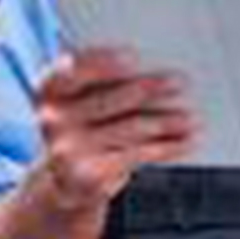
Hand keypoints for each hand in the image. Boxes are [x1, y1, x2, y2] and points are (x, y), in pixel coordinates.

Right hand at [33, 47, 197, 213]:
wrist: (64, 181)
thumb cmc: (81, 128)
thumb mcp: (79, 100)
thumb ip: (100, 80)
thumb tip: (151, 70)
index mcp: (49, 91)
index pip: (73, 70)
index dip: (103, 63)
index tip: (132, 57)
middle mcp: (53, 119)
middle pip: (112, 98)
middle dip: (151, 88)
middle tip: (180, 81)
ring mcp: (70, 148)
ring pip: (132, 127)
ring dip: (167, 120)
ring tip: (190, 116)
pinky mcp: (91, 174)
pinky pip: (139, 154)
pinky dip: (167, 147)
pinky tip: (185, 140)